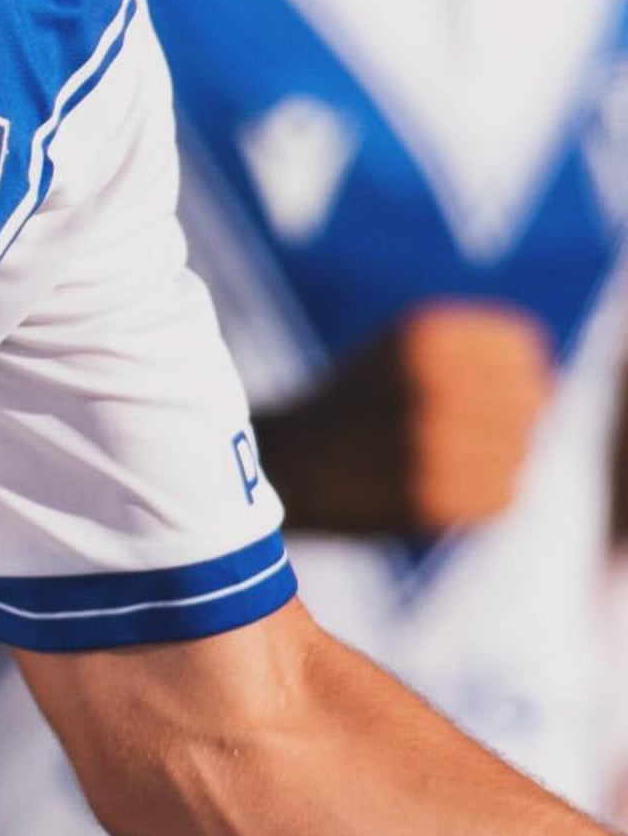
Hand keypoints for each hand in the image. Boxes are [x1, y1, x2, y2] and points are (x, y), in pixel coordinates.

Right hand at [255, 301, 552, 536]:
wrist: (288, 462)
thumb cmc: (356, 400)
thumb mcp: (404, 345)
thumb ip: (478, 351)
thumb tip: (548, 386)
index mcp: (423, 335)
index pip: (524, 349)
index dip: (520, 372)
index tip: (495, 389)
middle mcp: (430, 384)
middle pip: (531, 402)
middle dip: (511, 418)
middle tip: (470, 431)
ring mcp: (432, 444)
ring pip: (520, 452)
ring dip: (496, 460)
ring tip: (448, 459)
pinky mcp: (431, 500)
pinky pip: (504, 496)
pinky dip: (484, 497)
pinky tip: (443, 487)